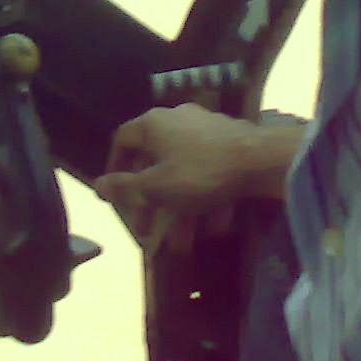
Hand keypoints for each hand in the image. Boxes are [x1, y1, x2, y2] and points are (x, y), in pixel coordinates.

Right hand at [93, 102, 277, 254]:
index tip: (116, 195)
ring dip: (180, 207)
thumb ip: (126, 189)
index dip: (115, 168)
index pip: (122, 140)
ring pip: (184, 172)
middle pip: (154, 162)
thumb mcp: (157, 187)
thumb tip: (97, 185)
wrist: (262, 160)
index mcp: (153, 124)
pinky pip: (209, 171)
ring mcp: (205, 129)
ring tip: (183, 241)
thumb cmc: (200, 172)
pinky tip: (214, 225)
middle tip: (148, 230)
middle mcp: (176, 120)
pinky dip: (206, 197)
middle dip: (151, 201)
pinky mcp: (230, 142)